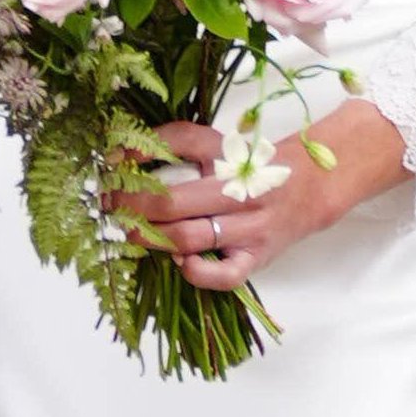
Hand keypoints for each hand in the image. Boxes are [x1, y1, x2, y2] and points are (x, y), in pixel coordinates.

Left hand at [119, 100, 408, 292]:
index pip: (180, 141)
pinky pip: (222, 275)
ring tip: (130, 233)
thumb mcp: (216, 143)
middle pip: (176, 200)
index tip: (108, 167)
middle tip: (108, 208)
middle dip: (134, 206)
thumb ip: (173, 142)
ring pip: (191, 236)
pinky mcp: (256, 259)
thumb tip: (123, 152)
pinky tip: (178, 260)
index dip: (137, 154)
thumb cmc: (250, 167)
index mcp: (229, 153)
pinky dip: (194, 271)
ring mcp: (248, 227)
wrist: (307, 188)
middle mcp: (239, 188)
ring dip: (152, 238)